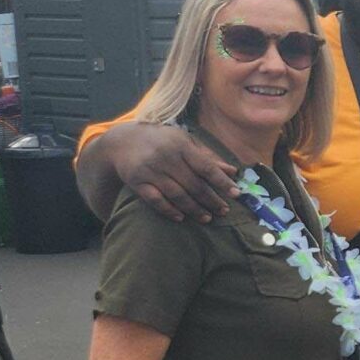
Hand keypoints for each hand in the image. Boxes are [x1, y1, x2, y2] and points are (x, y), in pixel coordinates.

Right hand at [120, 123, 239, 222]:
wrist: (124, 141)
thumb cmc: (162, 141)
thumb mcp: (185, 141)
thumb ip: (208, 157)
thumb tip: (233, 171)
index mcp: (181, 146)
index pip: (206, 167)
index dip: (222, 182)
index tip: (236, 194)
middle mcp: (166, 158)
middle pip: (193, 184)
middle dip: (211, 200)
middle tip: (224, 211)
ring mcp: (151, 170)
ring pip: (176, 194)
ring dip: (194, 209)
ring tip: (207, 218)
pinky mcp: (137, 182)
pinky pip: (155, 200)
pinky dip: (169, 210)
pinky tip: (181, 218)